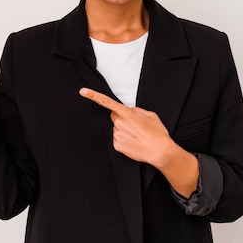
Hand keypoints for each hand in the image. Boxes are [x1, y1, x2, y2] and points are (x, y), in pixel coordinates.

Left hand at [79, 87, 198, 196]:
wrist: (160, 151)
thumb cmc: (157, 133)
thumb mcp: (150, 115)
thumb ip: (136, 110)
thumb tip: (129, 112)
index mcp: (127, 113)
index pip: (106, 102)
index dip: (93, 96)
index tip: (83, 92)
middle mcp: (119, 123)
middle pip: (115, 117)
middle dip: (122, 119)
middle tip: (135, 126)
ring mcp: (117, 135)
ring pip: (117, 129)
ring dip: (124, 131)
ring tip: (137, 136)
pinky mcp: (117, 145)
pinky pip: (118, 140)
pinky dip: (125, 141)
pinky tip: (134, 143)